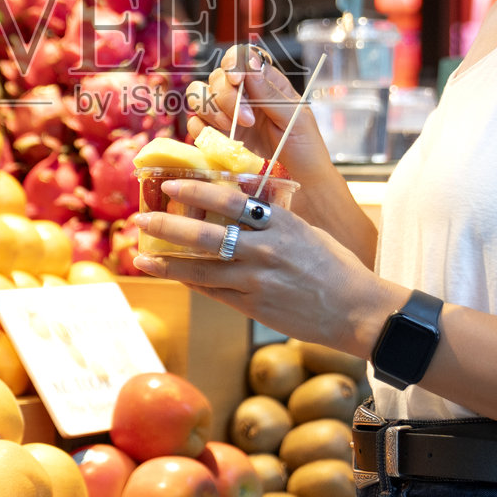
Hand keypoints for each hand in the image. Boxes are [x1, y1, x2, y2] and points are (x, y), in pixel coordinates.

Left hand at [133, 177, 392, 354]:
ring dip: (167, 263)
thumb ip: (273, 216)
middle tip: (142, 219)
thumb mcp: (307, 230)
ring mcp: (257, 280)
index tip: (171, 186)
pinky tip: (172, 276)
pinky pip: (214, 292)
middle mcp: (265, 249)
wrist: (355, 310)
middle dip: (168, 227)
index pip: (231, 200)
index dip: (196, 192)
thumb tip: (240, 195)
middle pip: (206, 236)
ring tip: (140, 257)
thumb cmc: (335, 266)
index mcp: (281, 223)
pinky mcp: (254, 306)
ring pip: (201, 269)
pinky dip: (191, 283)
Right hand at [186, 47, 332, 183]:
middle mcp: (243, 94)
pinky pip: (195, 123)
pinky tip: (220, 140)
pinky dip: (200, 129)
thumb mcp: (296, 118)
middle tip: (248, 120)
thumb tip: (251, 67)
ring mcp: (227, 115)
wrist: (300, 181)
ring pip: (199, 95)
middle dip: (228, 98)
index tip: (238, 80)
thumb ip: (271, 94)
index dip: (233, 64)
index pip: (240, 57)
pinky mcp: (216, 136)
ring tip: (232, 130)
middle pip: (217, 77)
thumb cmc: (304, 147)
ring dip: (212, 111)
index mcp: (265, 82)